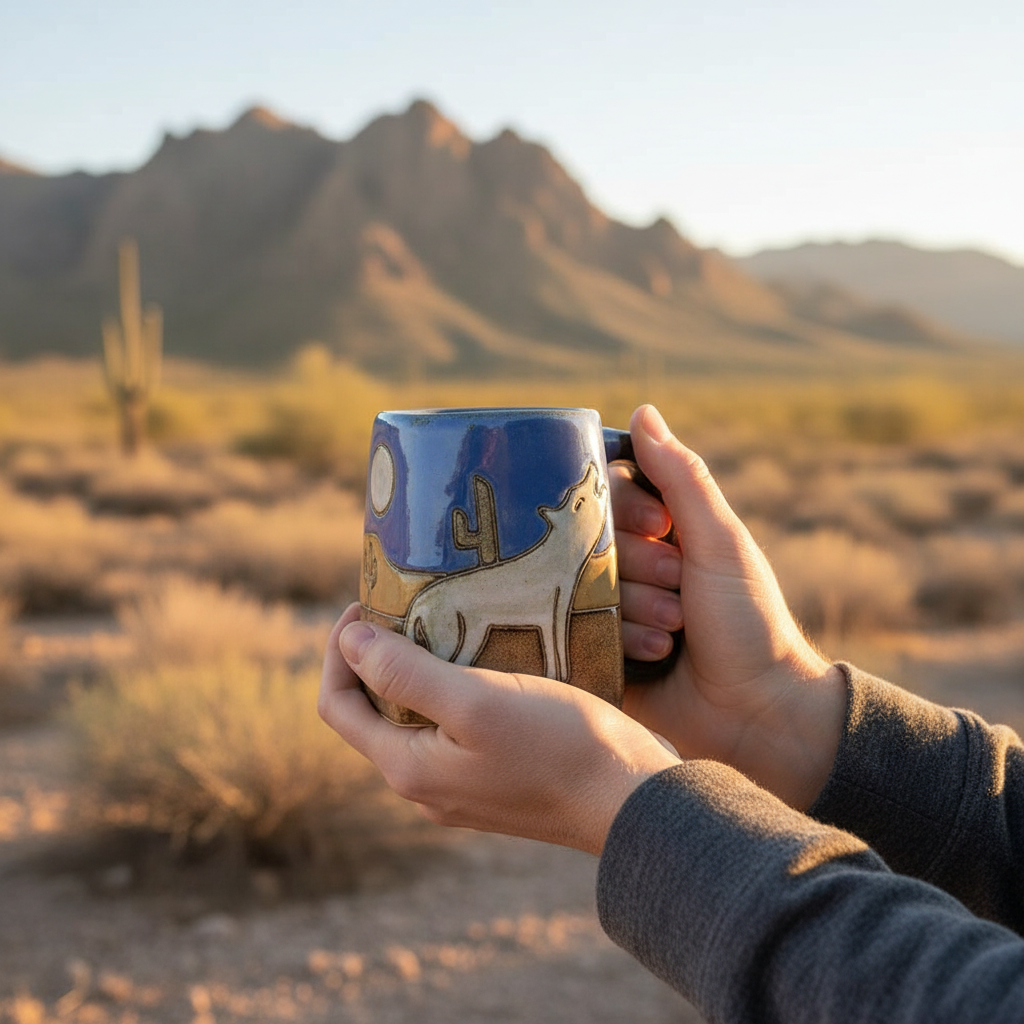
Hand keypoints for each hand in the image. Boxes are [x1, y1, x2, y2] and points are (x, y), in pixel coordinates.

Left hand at [318, 603, 679, 854]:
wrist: (632, 800)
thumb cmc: (558, 745)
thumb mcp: (475, 701)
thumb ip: (405, 675)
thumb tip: (348, 642)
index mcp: (407, 768)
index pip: (338, 705)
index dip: (341, 651)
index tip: (367, 604)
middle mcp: (424, 785)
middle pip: (374, 711)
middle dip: (379, 656)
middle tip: (408, 603)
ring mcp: (460, 786)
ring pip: (416, 718)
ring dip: (418, 670)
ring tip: (447, 621)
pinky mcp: (494, 778)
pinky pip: (453, 728)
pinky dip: (453, 688)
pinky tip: (485, 658)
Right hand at [612, 405, 846, 809]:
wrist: (757, 714)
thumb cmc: (750, 621)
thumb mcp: (720, 543)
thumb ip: (681, 478)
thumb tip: (643, 411)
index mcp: (661, 533)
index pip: (610, 494)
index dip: (625, 509)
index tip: (659, 530)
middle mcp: (629, 567)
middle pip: (589, 540)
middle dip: (637, 568)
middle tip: (680, 593)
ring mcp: (609, 611)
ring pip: (580, 586)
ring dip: (632, 608)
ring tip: (675, 631)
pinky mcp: (596, 653)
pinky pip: (576, 630)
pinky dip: (619, 639)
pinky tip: (655, 654)